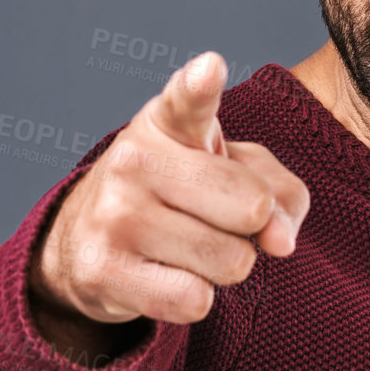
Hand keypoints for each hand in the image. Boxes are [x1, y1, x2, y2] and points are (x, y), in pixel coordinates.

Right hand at [32, 52, 309, 325]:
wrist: (86, 244)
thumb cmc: (184, 197)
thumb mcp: (236, 173)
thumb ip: (283, 193)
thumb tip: (280, 241)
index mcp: (169, 122)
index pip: (189, 99)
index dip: (201, 85)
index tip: (209, 69)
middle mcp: (134, 159)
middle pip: (251, 208)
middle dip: (252, 225)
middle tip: (215, 217)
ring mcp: (114, 215)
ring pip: (230, 262)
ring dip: (225, 266)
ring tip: (189, 246)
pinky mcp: (102, 271)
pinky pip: (195, 301)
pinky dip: (197, 298)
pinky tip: (166, 276)